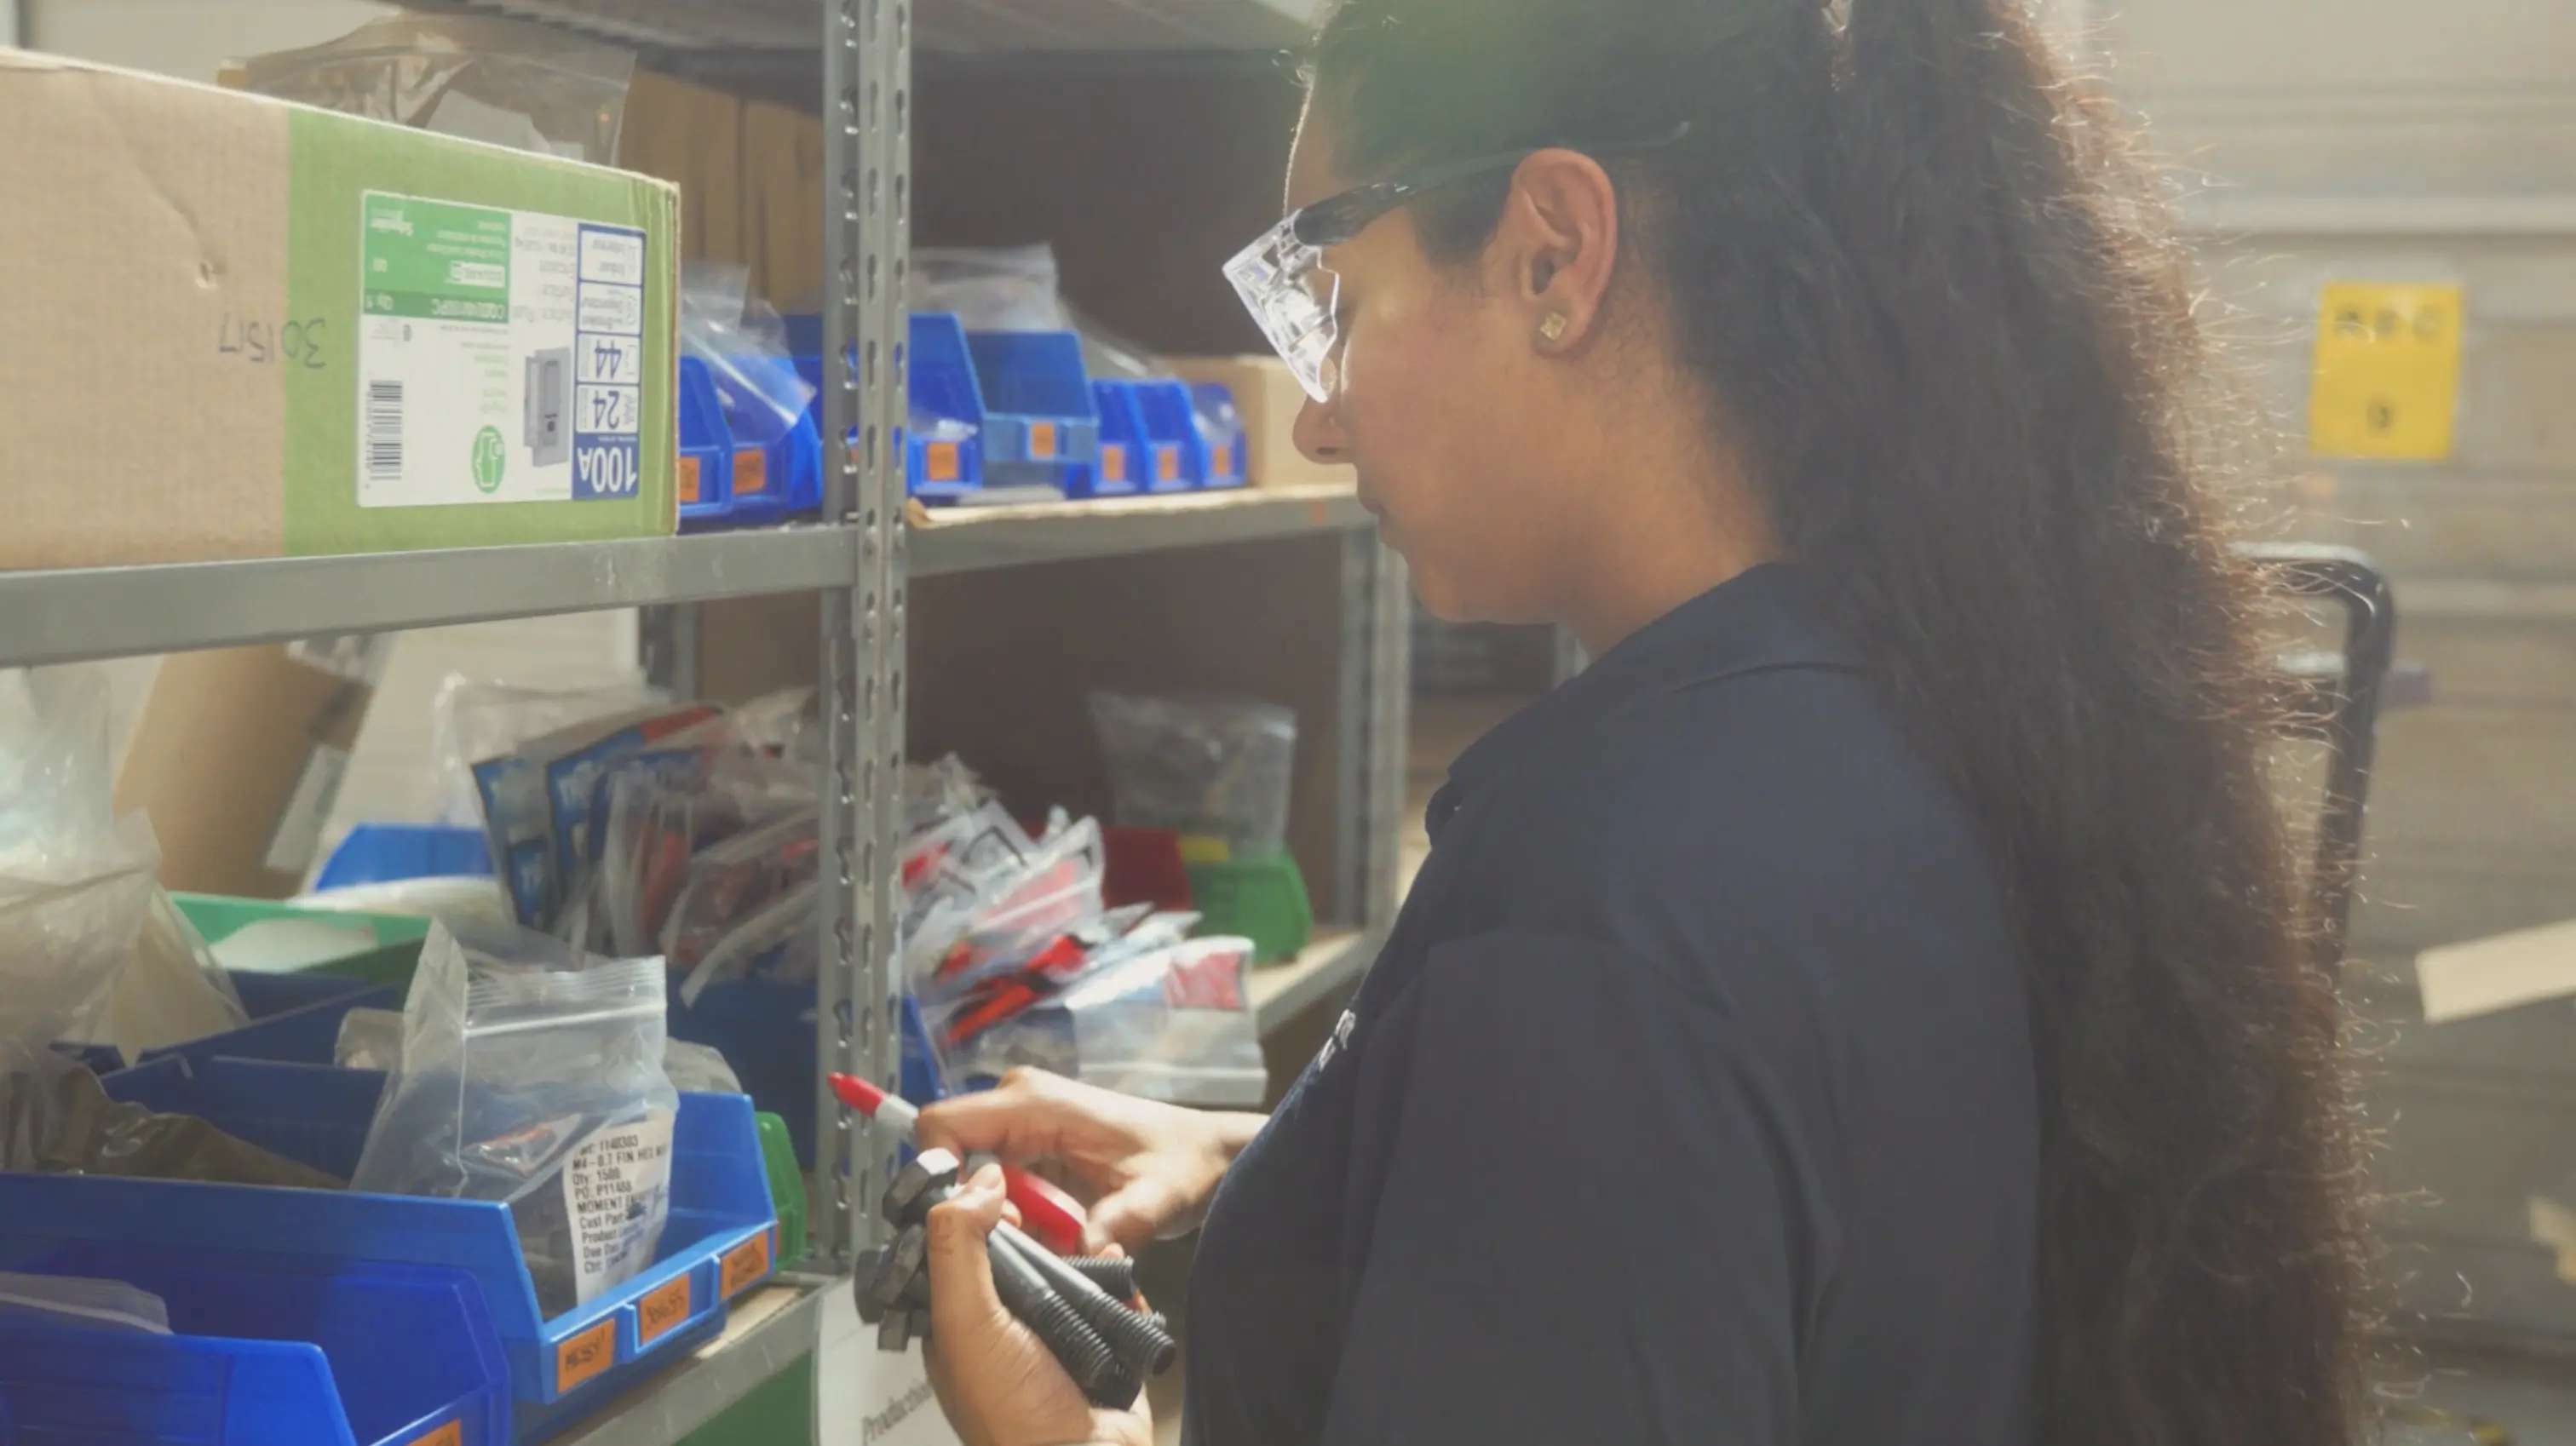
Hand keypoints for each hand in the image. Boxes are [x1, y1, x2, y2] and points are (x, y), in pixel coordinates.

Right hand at [918, 1068, 1261, 1253]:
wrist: (1209, 1153)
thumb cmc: (1185, 1164)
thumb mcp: (1156, 1198)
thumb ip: (1116, 1224)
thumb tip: (1081, 1255)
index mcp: (1035, 1102)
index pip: (942, 1124)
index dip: (936, 1175)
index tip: (965, 1225)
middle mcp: (1019, 1103)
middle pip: (949, 1155)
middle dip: (969, 1207)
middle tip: (1014, 1244)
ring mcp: (1022, 1123)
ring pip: (971, 1175)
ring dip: (994, 1216)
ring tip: (1041, 1241)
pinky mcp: (1030, 1145)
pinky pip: (995, 1182)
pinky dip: (1011, 1214)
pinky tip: (1046, 1234)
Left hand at [924, 1164, 1153, 1445]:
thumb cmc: (1015, 1419)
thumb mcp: (966, 1323)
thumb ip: (958, 1249)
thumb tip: (971, 1184)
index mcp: (960, 1323)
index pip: (960, 1248)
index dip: (976, 1212)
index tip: (997, 1185)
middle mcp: (1006, 1326)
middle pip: (1020, 1251)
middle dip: (1040, 1230)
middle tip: (1053, 1215)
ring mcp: (1056, 1335)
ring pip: (1069, 1270)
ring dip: (1084, 1257)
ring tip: (1091, 1251)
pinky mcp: (1100, 1344)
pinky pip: (1112, 1298)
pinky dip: (1119, 1286)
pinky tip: (1117, 1277)